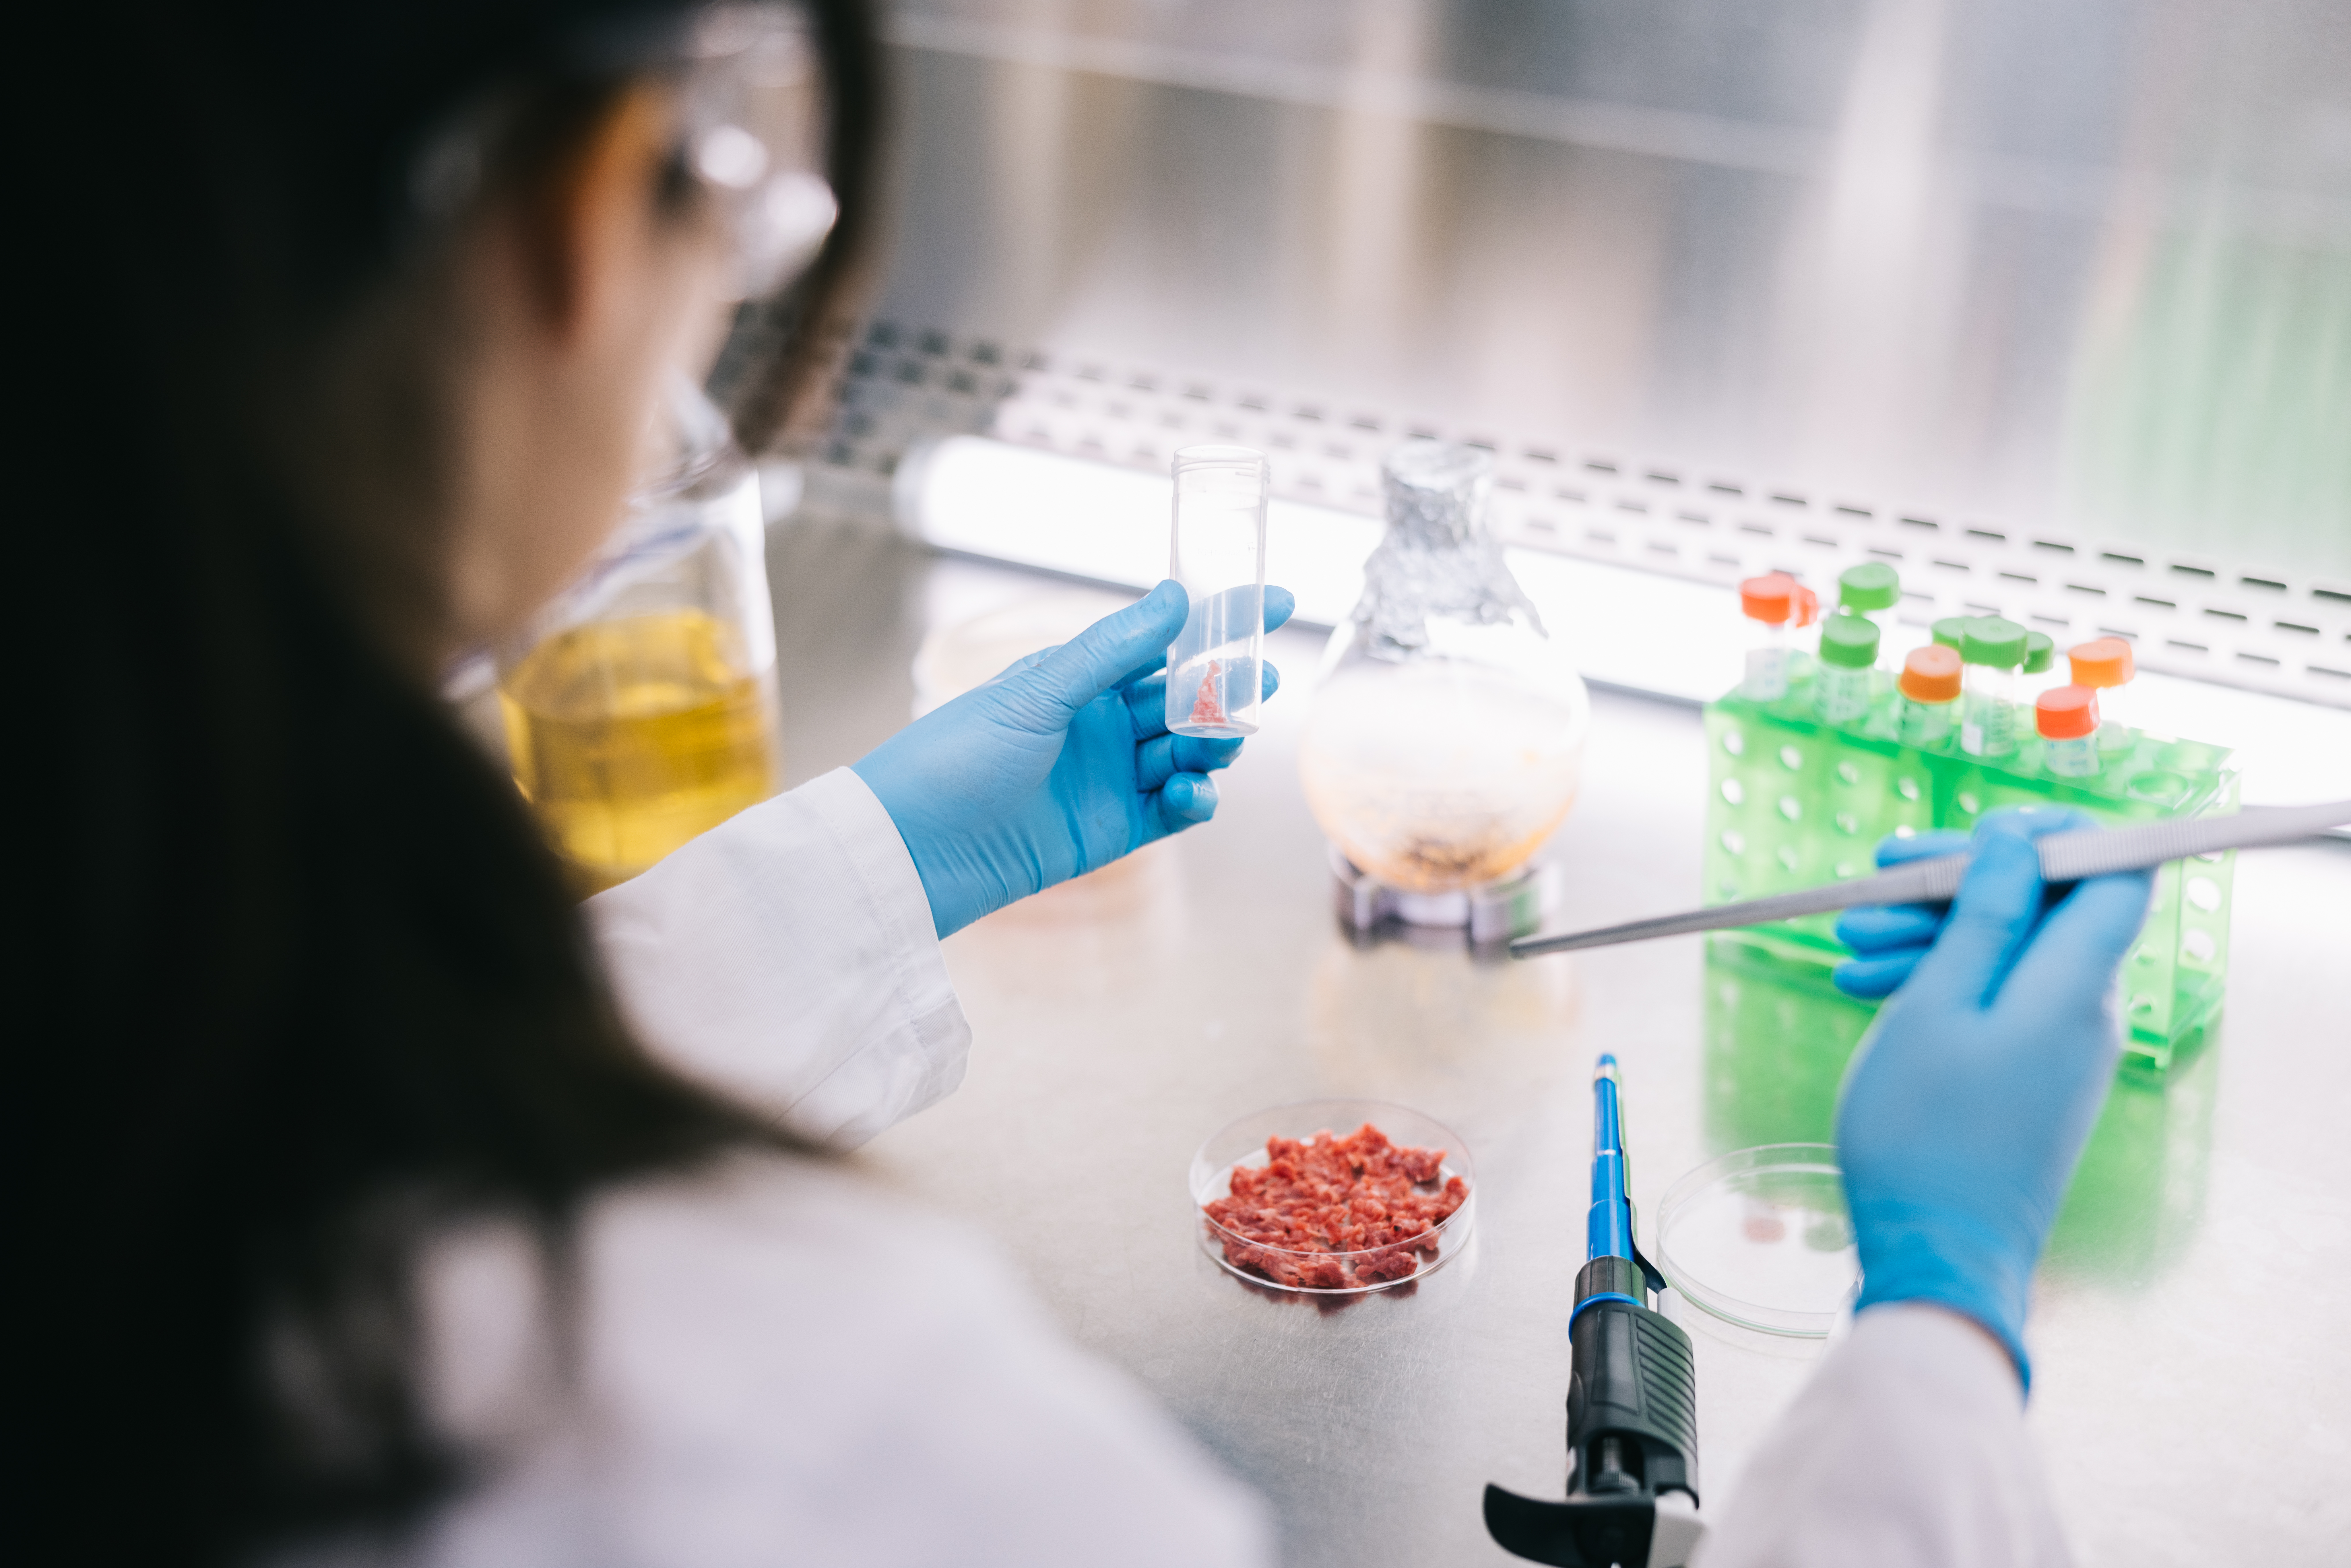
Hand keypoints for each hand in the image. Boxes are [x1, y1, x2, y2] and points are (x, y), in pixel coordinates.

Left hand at [852, 580, 1293, 936]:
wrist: (915, 848)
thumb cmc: (957, 757)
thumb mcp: (1036, 692)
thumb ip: (1111, 650)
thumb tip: (1175, 597)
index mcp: (1078, 680)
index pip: (1163, 643)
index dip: (1218, 622)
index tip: (1273, 600)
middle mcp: (1100, 726)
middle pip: (1185, 699)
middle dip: (1228, 687)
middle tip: (1263, 678)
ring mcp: (1110, 779)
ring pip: (1187, 752)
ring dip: (1213, 743)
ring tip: (1221, 739)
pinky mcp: (1114, 831)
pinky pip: (1173, 810)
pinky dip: (1193, 799)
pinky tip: (1195, 792)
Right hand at [1832, 809, 2152, 1384]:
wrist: (1936, 1253)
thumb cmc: (1926, 1132)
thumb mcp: (1938, 1003)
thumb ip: (1985, 915)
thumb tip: (2019, 842)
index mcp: (2074, 988)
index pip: (2115, 874)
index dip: (2058, 834)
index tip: (1979, 829)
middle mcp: (2084, 1012)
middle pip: (2045, 907)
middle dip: (1960, 881)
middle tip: (1878, 872)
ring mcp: (2059, 1047)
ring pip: (2007, 953)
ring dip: (1931, 932)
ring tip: (1848, 937)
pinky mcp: (2031, 1076)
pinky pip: (1995, 1001)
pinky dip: (1937, 980)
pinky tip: (1868, 981)